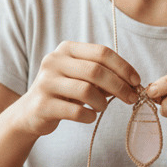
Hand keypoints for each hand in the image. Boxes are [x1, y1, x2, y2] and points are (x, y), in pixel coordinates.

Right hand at [15, 41, 140, 137]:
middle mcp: (54, 61)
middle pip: (96, 71)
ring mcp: (46, 83)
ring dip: (102, 102)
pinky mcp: (42, 105)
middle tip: (131, 98)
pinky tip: (90, 117)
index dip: (123, 67)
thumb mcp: (80, 76)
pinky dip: (89, 116)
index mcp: (66, 49)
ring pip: (86, 90)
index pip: (102, 52)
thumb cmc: (63, 92)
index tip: (136, 81)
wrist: (30, 112)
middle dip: (119, 86)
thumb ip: (102, 74)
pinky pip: (75, 112)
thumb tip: (132, 83)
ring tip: (103, 108)